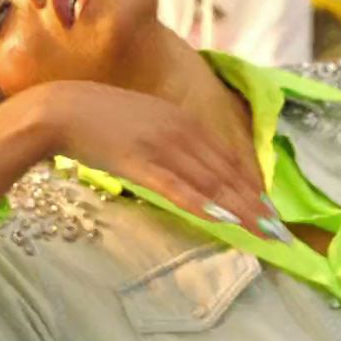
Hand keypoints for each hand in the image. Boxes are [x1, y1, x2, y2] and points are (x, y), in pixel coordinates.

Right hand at [32, 81, 278, 237]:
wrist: (62, 109)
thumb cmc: (100, 119)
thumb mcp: (147, 124)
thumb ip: (173, 143)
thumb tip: (195, 169)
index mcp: (185, 121)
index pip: (229, 158)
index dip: (253, 186)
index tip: (271, 210)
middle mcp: (181, 131)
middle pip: (227, 172)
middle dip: (255, 203)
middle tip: (278, 231)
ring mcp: (162, 146)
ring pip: (210, 182)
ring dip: (239, 209)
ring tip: (262, 231)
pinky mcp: (140, 162)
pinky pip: (178, 187)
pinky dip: (203, 203)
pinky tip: (222, 218)